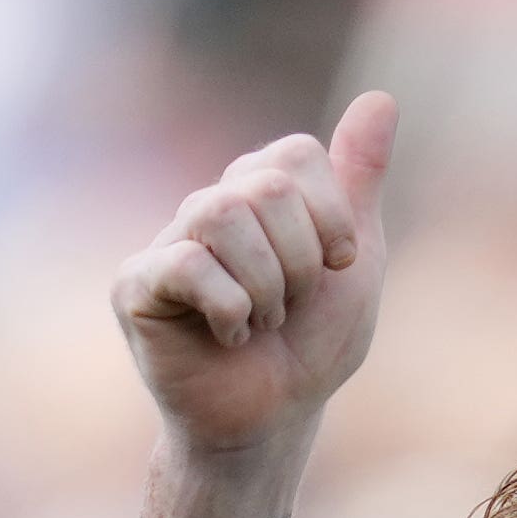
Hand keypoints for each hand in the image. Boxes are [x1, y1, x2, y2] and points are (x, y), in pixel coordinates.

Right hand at [112, 94, 398, 456]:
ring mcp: (167, 241)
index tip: (335, 267)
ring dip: (266, 285)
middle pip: (263, 187)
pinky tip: (228, 335)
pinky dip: (229, 307)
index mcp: (258, 189)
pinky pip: (186, 264)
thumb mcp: (354, 260)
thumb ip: (360, 179)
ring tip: (262, 321)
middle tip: (291, 306)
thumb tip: (381, 97)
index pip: (295, 155)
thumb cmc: (310, 344)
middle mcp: (209, 204)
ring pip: (220, 214)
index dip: (330, 216)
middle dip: (299, 261)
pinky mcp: (135, 285)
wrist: (273, 420)